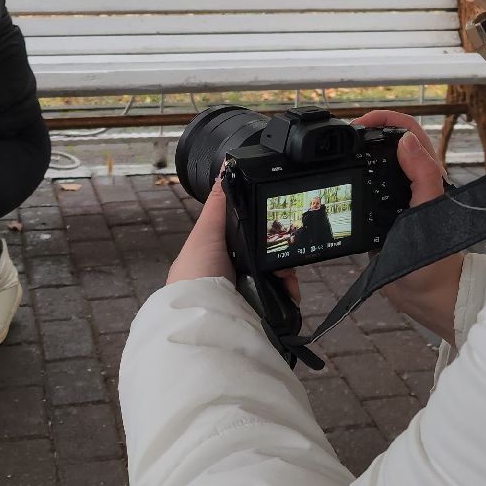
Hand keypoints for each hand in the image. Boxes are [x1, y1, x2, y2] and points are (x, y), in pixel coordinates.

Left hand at [167, 179, 300, 300]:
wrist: (202, 317)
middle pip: (268, 255)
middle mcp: (234, 273)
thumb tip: (225, 168)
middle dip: (281, 254)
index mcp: (220, 254)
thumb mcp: (206, 232)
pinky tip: (289, 292)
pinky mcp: (259, 311)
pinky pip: (282, 299)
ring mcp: (247, 293)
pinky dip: (289, 294)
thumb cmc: (195, 275)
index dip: (265, 229)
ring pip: (278, 276)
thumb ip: (219, 204)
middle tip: (286, 255)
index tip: (278, 224)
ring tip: (287, 277)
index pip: (250, 236)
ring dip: (287, 274)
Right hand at [354, 110, 463, 342]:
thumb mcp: (428, 215)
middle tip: (347, 134)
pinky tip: (343, 180)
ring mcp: (398, 197)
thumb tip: (407, 141)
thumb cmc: (434, 261)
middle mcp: (414, 182)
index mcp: (429, 176)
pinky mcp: (384, 213)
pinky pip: (369, 186)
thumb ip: (423, 176)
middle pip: (392, 142)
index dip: (387, 120)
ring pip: (379, 162)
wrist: (425, 295)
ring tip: (341, 152)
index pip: (410, 132)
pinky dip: (355, 176)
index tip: (363, 124)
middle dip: (369, 130)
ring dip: (361, 151)